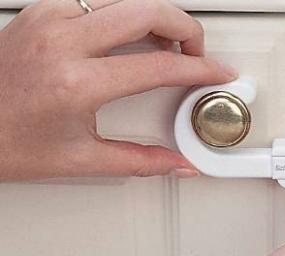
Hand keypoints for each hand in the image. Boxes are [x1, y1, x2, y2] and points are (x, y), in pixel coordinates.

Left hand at [0, 0, 236, 180]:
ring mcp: (48, 20)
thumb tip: (178, 164)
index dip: (199, 70)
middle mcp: (62, 41)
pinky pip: (97, 0)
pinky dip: (123, 15)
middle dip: (186, 27)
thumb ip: (143, 162)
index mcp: (76, 82)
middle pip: (146, 10)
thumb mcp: (82, 160)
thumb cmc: (9, 144)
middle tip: (198, 51)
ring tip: (168, 45)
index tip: (217, 72)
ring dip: (156, 18)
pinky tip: (129, 36)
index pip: (158, 66)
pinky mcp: (40, 13)